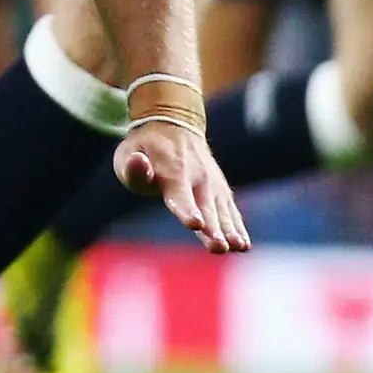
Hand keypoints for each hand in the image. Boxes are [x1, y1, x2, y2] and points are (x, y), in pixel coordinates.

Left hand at [116, 114, 249, 254]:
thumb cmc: (145, 149)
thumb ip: (133, 168)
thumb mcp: (129, 154)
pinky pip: (230, 210)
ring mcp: (212, 184)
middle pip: (206, 208)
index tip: (196, 224)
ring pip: (222, 210)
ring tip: (239, 247)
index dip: (187, 210)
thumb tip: (138, 163)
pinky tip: (243, 245)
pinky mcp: (221, 190)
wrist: (173, 124)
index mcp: (172, 171)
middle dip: (213, 228)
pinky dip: (237, 226)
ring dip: (230, 230)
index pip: (180, 195)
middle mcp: (198, 177)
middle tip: (220, 248)